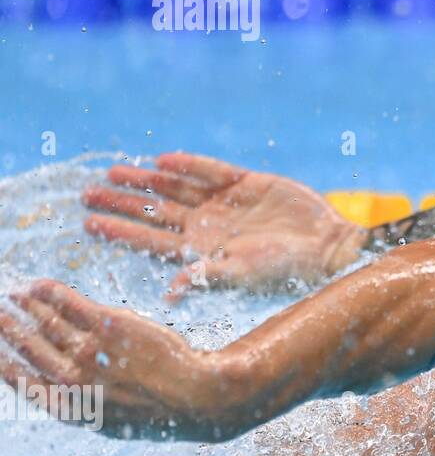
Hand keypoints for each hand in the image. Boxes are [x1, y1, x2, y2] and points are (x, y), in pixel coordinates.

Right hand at [0, 279, 241, 438]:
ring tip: (13, 296)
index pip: (20, 380)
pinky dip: (49, 293)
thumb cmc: (157, 406)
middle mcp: (71, 380)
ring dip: (25, 306)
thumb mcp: (109, 417)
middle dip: (6, 328)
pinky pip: (69, 304)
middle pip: (27, 348)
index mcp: (67, 407)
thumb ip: (79, 403)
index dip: (2, 361)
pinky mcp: (108, 326)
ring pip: (45, 323)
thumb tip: (59, 393)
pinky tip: (39, 286)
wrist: (192, 394)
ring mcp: (88, 351)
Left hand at [83, 151, 365, 302]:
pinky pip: (210, 170)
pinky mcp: (246, 182)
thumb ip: (205, 276)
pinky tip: (163, 161)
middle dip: (121, 204)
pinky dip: (188, 165)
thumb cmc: (285, 270)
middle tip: (86, 194)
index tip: (87, 224)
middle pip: (154, 212)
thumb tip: (169, 294)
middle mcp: (207, 227)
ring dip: (145, 181)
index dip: (119, 232)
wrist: (327, 247)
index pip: (149, 241)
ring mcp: (224, 203)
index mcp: (200, 251)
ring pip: (175, 189)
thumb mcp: (242, 275)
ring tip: (113, 173)